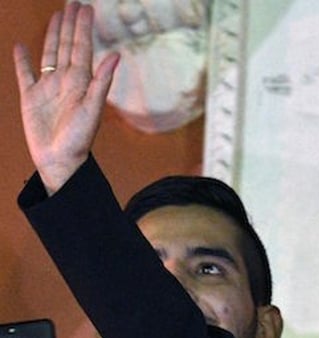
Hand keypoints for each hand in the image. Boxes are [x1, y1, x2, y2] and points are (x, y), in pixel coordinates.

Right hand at [13, 1, 118, 193]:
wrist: (60, 160)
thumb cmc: (80, 139)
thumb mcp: (93, 108)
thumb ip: (102, 81)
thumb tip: (116, 55)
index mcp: (81, 82)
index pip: (82, 48)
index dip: (83, 27)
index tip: (85, 7)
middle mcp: (65, 81)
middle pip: (66, 46)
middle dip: (70, 25)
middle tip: (73, 3)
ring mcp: (48, 87)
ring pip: (49, 54)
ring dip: (52, 35)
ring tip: (56, 16)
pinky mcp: (31, 97)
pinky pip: (25, 73)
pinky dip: (22, 60)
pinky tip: (21, 46)